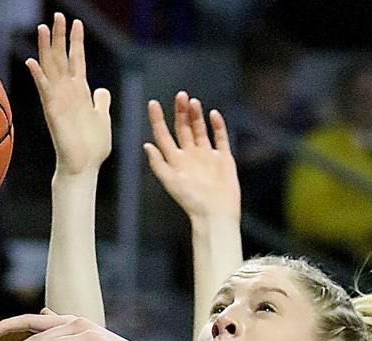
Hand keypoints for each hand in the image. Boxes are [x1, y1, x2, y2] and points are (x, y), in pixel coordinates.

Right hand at [28, 13, 110, 175]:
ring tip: (44, 28)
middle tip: (58, 15)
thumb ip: (101, 102)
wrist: (85, 167)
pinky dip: (39, 78)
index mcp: (80, 92)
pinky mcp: (53, 112)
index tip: (77, 23)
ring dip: (47, 48)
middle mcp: (68, 93)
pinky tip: (32, 63)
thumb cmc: (93, 147)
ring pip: (51, 69)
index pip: (77, 60)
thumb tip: (102, 90)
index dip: (77, 42)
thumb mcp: (103, 118)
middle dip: (60, 36)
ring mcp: (59, 101)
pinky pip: (44, 92)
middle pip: (62, 58)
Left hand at [145, 92, 239, 223]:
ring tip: (193, 102)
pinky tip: (213, 114)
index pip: (163, 136)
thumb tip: (147, 145)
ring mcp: (207, 156)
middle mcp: (190, 156)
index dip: (157, 120)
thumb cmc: (191, 201)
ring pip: (200, 130)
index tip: (153, 103)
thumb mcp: (170, 181)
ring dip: (196, 115)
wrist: (216, 213)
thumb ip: (158, 163)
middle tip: (180, 96)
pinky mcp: (224, 159)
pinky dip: (217, 125)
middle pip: (183, 129)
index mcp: (175, 161)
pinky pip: (220, 138)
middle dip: (180, 112)